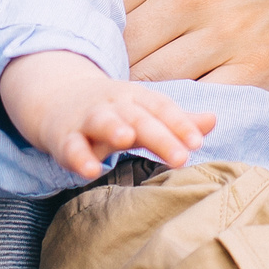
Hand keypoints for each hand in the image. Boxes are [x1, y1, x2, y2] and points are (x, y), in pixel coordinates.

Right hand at [0, 51, 216, 180]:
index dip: (180, 123)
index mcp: (136, 98)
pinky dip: (78, 157)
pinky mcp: (63, 137)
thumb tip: (212, 121)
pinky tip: (89, 170)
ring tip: (128, 139)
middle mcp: (113, 105)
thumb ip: (175, 121)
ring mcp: (87, 119)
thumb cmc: (111, 111)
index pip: (161, 107)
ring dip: (114, 127)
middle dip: (160, 135)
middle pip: (139, 117)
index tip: (197, 141)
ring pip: (101, 121)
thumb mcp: (142, 112)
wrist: (56, 98)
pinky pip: (70, 146)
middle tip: (181, 156)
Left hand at [68, 0, 268, 88]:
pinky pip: (199, 99)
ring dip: (138, 91)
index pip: (101, 5)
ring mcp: (225, 33)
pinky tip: (173, 107)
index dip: (89, 28)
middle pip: (122, 47)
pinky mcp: (257, 68)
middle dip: (108, 64)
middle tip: (99, 79)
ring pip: (153, 78)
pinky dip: (181, 107)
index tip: (87, 41)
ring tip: (128, 98)